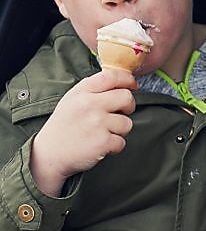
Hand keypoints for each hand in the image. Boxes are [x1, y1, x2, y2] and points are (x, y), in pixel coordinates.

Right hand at [30, 70, 136, 195]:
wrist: (48, 154)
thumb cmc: (63, 127)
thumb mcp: (72, 100)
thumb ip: (93, 90)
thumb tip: (121, 82)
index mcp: (82, 92)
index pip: (111, 76)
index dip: (127, 80)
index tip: (133, 85)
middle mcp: (89, 104)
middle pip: (126, 97)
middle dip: (128, 106)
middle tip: (118, 114)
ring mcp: (97, 123)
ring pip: (127, 122)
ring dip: (119, 131)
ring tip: (102, 133)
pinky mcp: (103, 141)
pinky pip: (122, 141)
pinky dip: (114, 146)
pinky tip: (100, 145)